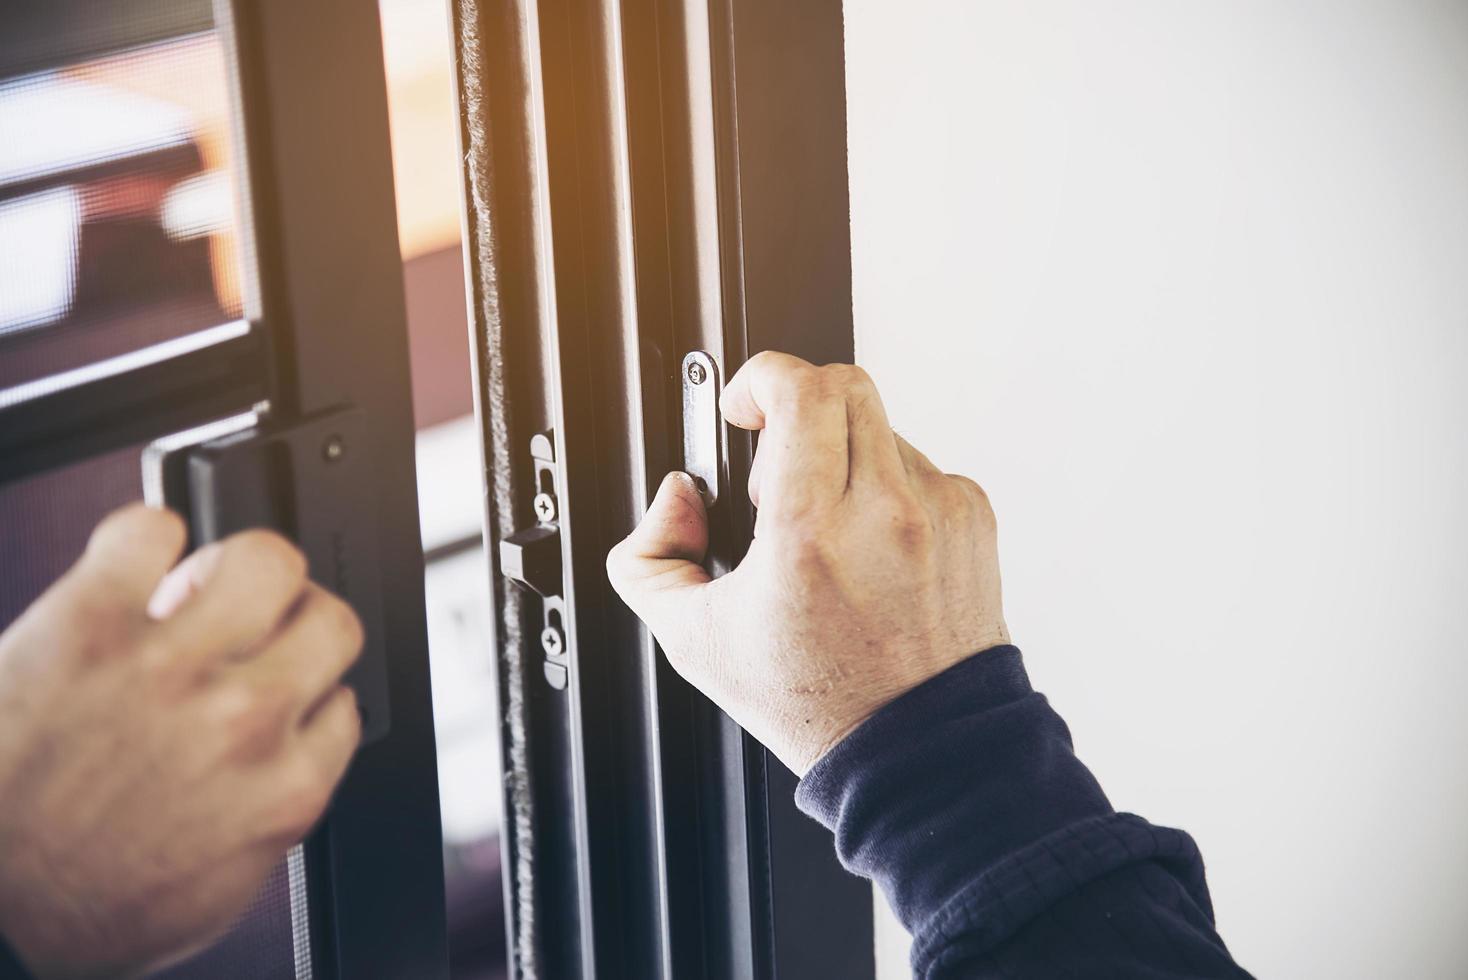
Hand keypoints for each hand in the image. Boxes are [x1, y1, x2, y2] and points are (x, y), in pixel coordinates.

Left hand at [0, 505, 363, 978]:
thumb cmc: (78, 909)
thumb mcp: (219, 881)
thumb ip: (272, 806)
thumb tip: (289, 755)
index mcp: (283, 788)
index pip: (344, 703)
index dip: (305, 693)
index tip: (273, 692)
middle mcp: (245, 720)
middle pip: (331, 619)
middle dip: (292, 622)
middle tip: (249, 631)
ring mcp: (171, 666)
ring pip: (266, 558)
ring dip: (236, 568)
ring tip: (195, 590)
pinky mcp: (90, 622)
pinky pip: (149, 530)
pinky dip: (145, 537)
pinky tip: (130, 569)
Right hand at [607, 352, 1008, 774]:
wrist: (920, 747)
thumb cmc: (820, 703)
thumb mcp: (696, 642)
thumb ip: (652, 558)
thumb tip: (677, 499)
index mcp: (812, 534)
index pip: (800, 392)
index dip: (761, 378)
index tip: (743, 404)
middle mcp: (885, 513)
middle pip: (845, 386)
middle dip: (799, 403)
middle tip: (776, 456)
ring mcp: (938, 512)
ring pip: (881, 426)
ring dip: (843, 452)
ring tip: (825, 524)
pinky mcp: (974, 519)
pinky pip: (921, 466)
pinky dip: (887, 487)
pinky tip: (870, 546)